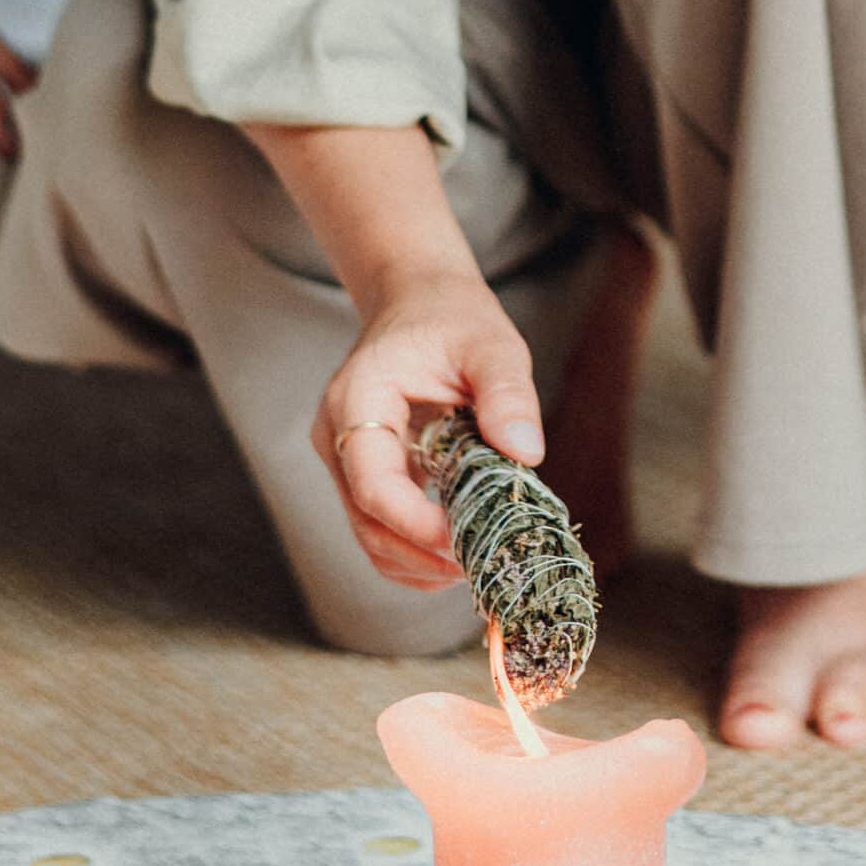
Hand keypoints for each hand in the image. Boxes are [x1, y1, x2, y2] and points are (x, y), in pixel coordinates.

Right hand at [311, 269, 543, 591]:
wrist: (418, 302)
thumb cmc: (452, 319)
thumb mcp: (491, 344)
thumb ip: (507, 393)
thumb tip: (526, 453)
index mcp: (358, 397)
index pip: (372, 481)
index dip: (414, 523)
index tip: (463, 540)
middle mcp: (338, 434)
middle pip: (366, 520)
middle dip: (421, 554)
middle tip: (480, 563)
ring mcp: (345, 458)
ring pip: (369, 534)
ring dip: (417, 563)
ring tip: (474, 563)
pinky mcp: (363, 474)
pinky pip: (379, 527)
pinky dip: (414, 552)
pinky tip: (456, 553)